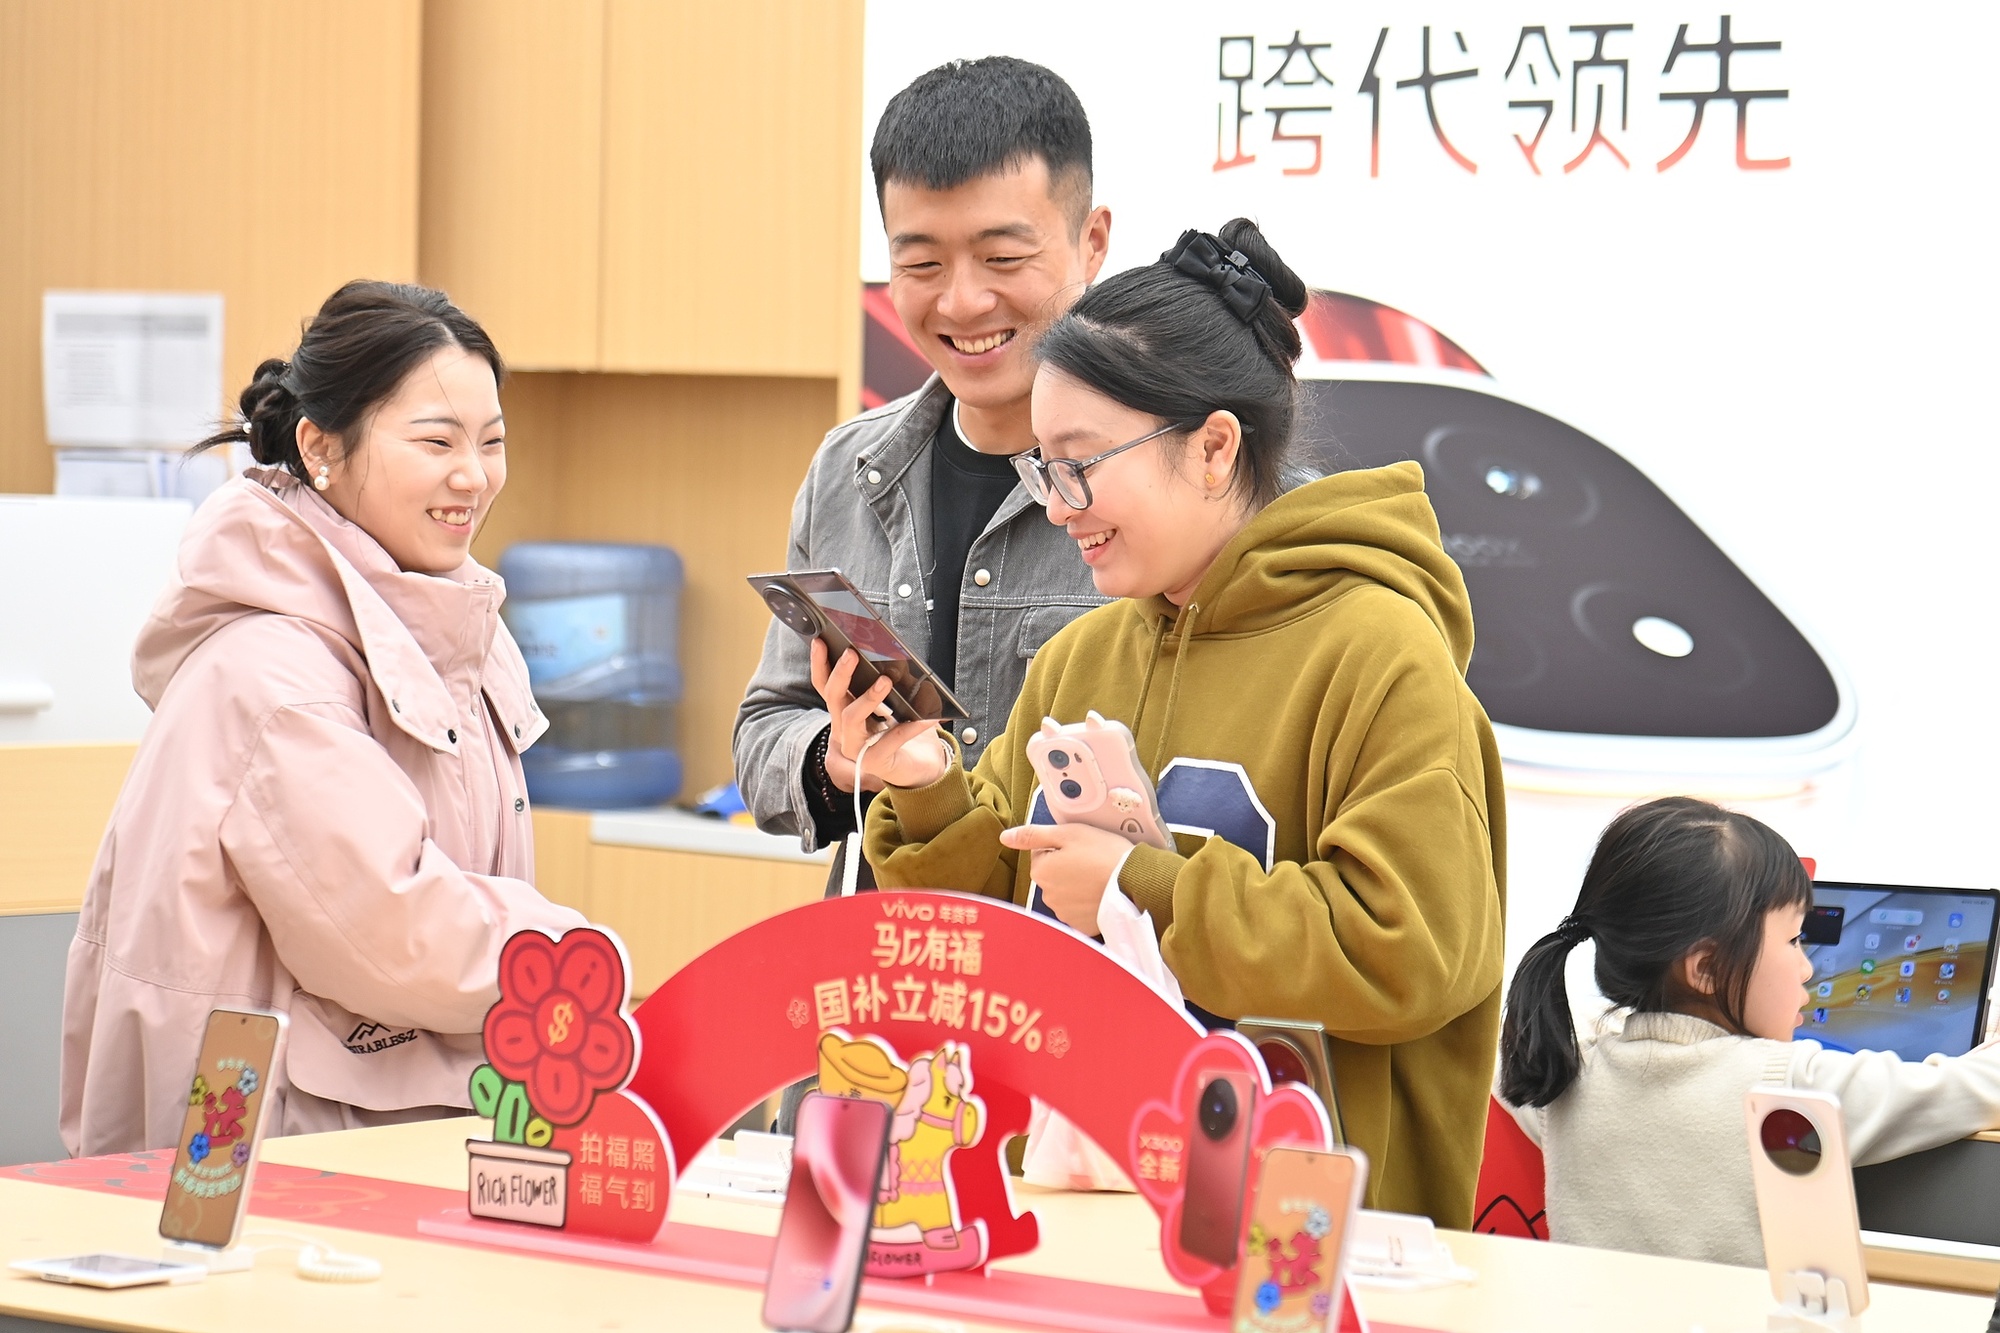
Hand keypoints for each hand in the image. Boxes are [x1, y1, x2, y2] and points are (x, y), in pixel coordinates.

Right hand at [810, 639, 951, 790]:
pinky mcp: (876, 761)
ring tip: (885, 681)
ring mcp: (857, 746)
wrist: (918, 767)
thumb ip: (897, 681)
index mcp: (846, 710)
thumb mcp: (900, 700)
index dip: (820, 664)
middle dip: (841, 674)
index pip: (825, 685)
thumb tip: (897, 663)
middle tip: (851, 654)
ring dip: (868, 697)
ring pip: (852, 718)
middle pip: (833, 697)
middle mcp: (845, 728)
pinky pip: (891, 739)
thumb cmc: (903, 730)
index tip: (821, 641)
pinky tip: (927, 718)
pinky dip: (910, 727)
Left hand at [998, 822, 1134, 935]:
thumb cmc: (1104, 853)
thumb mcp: (1068, 833)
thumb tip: (1005, 837)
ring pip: (1065, 894)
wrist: (1135, 882)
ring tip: (1098, 877)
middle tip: (1091, 861)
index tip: (1080, 847)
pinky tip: (1100, 893)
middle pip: (1052, 875)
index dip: (1061, 847)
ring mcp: (1064, 913)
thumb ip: (1033, 835)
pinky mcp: (1081, 926)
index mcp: (1041, 871)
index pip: (1042, 854)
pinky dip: (1087, 903)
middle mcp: (1047, 896)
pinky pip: (1079, 911)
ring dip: (1076, 886)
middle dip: (1067, 868)